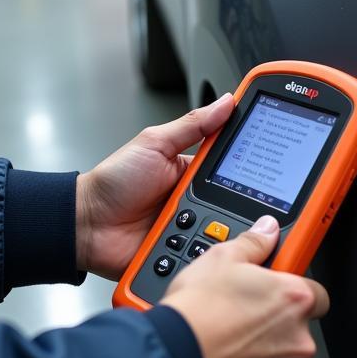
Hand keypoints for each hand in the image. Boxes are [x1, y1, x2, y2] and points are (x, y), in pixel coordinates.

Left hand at [76, 94, 234, 278]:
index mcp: (194, 170)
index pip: (233, 165)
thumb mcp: (154, 144)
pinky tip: (201, 247)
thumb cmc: (114, 182)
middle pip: (236, 202)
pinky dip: (207, 253)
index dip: (249, 164)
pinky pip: (206, 256)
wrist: (87, 224)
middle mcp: (197, 199)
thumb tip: (225, 102)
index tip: (268, 160)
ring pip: (225, 231)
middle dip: (235, 202)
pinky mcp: (185, 254)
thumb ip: (192, 125)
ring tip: (201, 221)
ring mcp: (192, 227)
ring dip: (219, 228)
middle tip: (219, 198)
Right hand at [162, 216, 329, 357]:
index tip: (276, 293)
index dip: (294, 294)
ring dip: (260, 356)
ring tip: (226, 343)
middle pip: (296, 332)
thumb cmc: (197, 310)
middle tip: (241, 319)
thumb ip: (253, 244)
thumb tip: (267, 230)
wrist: (173, 356)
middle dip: (273, 328)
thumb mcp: (221, 259)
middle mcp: (297, 339)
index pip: (317, 295)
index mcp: (293, 300)